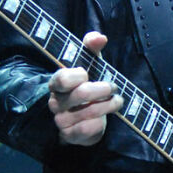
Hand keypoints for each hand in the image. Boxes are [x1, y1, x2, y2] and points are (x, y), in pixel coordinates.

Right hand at [48, 32, 122, 146]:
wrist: (87, 115)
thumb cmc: (88, 84)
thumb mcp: (90, 63)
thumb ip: (92, 46)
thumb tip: (101, 37)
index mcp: (57, 83)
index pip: (63, 78)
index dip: (79, 75)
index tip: (88, 74)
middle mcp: (56, 102)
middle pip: (82, 94)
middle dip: (105, 89)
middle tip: (114, 87)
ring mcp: (61, 120)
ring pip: (89, 112)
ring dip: (109, 106)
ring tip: (117, 101)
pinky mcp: (70, 135)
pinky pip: (88, 129)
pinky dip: (101, 123)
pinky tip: (104, 118)